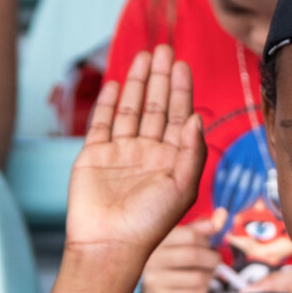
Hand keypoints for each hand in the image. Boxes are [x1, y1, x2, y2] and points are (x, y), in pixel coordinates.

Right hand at [65, 47, 205, 257]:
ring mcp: (121, 153)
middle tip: (164, 48)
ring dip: (139, 83)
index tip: (183, 65)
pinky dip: (110, 103)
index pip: (179, 117)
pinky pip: (104, 123)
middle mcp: (148, 153)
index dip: (181, 90)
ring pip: (132, 109)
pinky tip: (118, 84)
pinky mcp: (95, 156)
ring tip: (144, 56)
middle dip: (161, 78)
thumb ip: (192, 151)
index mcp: (172, 160)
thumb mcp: (182, 188)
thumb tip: (196, 117)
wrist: (108, 243)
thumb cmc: (149, 223)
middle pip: (156, 107)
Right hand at [140, 219, 217, 292]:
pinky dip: (204, 287)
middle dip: (212, 257)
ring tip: (205, 270)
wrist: (155, 283)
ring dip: (209, 274)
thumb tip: (223, 214)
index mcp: (156, 239)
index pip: (191, 235)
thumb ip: (203, 226)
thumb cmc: (174, 254)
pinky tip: (198, 283)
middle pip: (194, 256)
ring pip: (198, 277)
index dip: (206, 239)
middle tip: (214, 258)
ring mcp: (156, 282)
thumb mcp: (184, 236)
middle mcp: (151, 260)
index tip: (207, 242)